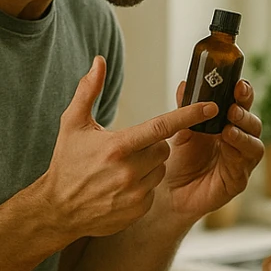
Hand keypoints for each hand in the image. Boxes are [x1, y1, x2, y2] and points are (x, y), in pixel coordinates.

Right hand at [42, 57, 217, 239]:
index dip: (189, 115)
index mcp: (117, 146)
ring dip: (148, 166)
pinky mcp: (139, 208)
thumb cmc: (67, 162)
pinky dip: (143, 186)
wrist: (58, 209)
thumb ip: (89, 90)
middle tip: (127, 150)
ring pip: (160, 169)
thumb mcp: (72, 124)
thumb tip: (100, 61)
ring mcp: (135, 192)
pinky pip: (154, 189)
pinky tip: (121, 187)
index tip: (211, 106)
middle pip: (162, 149)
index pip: (161, 126)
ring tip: (121, 170)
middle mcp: (129, 170)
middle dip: (151, 146)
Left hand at [161, 79, 264, 218]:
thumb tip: (184, 84)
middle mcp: (239, 142)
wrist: (169, 191)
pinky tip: (228, 142)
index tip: (239, 83)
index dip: (244, 94)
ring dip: (244, 132)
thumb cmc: (179, 160)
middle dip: (245, 112)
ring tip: (229, 126)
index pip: (242, 106)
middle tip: (233, 107)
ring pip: (254, 144)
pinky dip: (238, 151)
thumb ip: (185, 109)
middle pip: (253, 123)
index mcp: (228, 125)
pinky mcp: (238, 180)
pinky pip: (244, 164)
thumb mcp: (181, 130)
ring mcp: (241, 161)